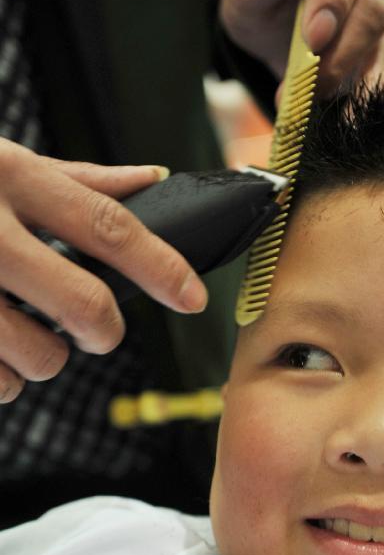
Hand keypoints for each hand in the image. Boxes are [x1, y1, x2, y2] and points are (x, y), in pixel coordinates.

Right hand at [0, 139, 207, 403]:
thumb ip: (75, 178)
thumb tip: (152, 178)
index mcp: (6, 175)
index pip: (107, 226)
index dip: (161, 267)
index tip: (193, 297)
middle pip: (84, 305)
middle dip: (106, 330)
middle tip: (100, 331)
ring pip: (38, 357)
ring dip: (45, 358)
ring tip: (23, 334)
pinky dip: (1, 379)